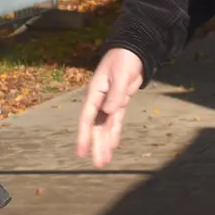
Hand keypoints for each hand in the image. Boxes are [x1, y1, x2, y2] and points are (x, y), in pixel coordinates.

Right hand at [76, 47, 145, 167]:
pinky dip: (114, 133)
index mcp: (95, 93)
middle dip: (96, 146)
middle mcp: (99, 100)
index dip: (83, 136)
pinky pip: (115, 121)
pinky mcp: (120, 102)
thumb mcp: (120, 75)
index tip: (80, 152)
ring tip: (104, 162)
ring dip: (105, 144)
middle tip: (98, 164)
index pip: (87, 118)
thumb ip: (115, 94)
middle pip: (96, 128)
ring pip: (105, 127)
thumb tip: (108, 112)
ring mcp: (109, 102)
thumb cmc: (123, 59)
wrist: (133, 50)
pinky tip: (112, 146)